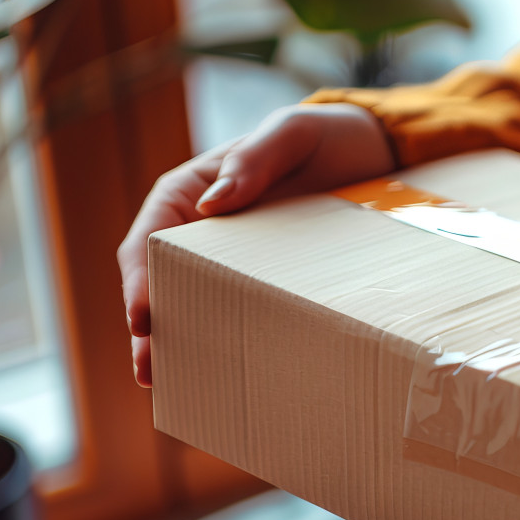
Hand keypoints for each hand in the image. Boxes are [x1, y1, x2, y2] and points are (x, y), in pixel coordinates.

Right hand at [116, 103, 395, 387]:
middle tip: (149, 371)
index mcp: (194, 191)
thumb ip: (255, 159)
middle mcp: (203, 231)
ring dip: (180, 344)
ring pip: (192, 304)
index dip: (140, 279)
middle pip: (161, 283)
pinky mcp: (267, 280)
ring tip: (173, 386)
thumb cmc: (328, 136)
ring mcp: (233, 260)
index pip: (150, 238)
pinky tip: (223, 373)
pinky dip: (224, 340)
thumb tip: (211, 203)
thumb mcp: (293, 133)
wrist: (379, 154)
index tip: (142, 316)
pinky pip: (237, 310)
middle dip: (151, 327)